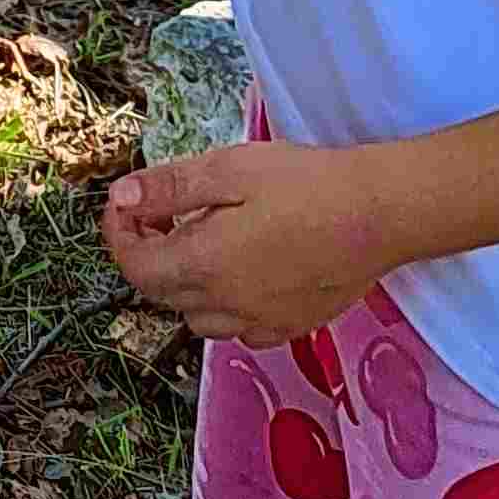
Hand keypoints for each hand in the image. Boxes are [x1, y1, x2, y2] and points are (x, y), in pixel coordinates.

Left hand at [101, 132, 402, 343]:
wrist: (379, 215)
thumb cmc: (304, 184)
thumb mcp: (228, 169)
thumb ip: (170, 188)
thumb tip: (121, 198)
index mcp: (205, 266)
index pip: (136, 268)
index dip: (119, 235)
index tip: (125, 204)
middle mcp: (228, 307)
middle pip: (162, 294)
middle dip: (147, 254)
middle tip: (158, 211)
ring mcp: (262, 324)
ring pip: (198, 318)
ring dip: (184, 283)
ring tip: (200, 237)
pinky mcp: (292, 327)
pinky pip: (239, 329)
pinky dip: (224, 306)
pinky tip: (241, 269)